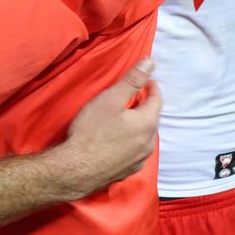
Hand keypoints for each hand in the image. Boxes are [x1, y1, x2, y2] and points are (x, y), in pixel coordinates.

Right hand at [54, 59, 160, 199]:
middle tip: (133, 97)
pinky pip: (135, 152)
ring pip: (144, 137)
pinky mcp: (127, 172)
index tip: (146, 79)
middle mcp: (149, 143)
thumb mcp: (110, 99)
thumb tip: (151, 62)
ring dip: (138, 126)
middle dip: (145, 106)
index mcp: (147, 123)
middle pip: (152, 119)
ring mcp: (139, 160)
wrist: (76, 169)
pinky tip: (118, 142)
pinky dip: (130, 142)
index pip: (157, 99)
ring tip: (125, 118)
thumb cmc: (92, 130)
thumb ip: (132, 80)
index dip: (152, 86)